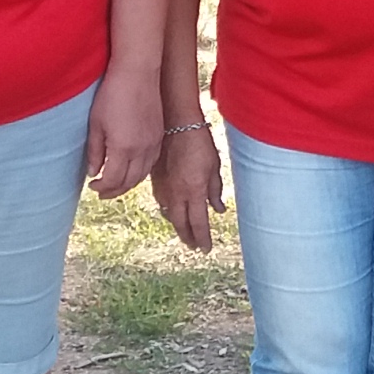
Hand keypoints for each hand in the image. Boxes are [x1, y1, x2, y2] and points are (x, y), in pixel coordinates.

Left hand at [85, 77, 164, 198]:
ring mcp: (154, 143)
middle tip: (102, 191)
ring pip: (142, 175)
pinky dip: (140, 172)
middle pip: (129, 182)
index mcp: (124, 148)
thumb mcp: (96, 124)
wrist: (138, 72)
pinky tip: (131, 169)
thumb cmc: (113, 94)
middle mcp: (142, 150)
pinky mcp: (159, 135)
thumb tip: (94, 172)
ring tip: (115, 183)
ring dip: (128, 183)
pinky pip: (151, 163)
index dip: (102, 187)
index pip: (114, 180)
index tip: (93, 185)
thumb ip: (95, 151)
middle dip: (114, 190)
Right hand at [150, 126, 225, 250]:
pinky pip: (162, 202)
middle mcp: (177, 193)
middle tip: (194, 246)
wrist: (175, 123)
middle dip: (188, 237)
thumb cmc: (199, 142)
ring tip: (184, 232)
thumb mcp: (213, 167)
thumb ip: (215, 191)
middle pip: (181, 224)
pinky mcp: (155, 179)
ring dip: (178, 225)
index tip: (206, 249)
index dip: (202, 238)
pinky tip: (172, 212)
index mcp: (194, 191)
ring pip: (169, 214)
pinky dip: (169, 211)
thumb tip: (218, 210)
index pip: (198, 223)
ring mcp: (164, 187)